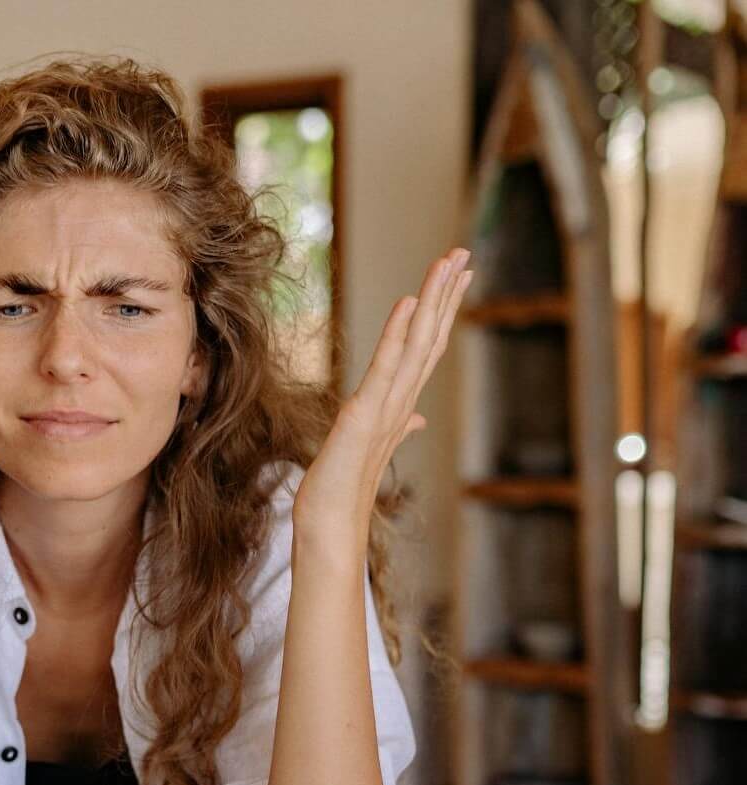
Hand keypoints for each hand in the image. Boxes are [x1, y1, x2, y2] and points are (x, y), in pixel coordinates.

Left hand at [292, 247, 472, 543]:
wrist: (330, 523)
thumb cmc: (343, 488)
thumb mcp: (369, 447)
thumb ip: (397, 426)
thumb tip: (417, 419)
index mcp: (400, 404)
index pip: (426, 349)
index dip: (443, 311)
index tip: (457, 276)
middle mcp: (401, 402)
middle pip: (430, 337)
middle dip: (447, 294)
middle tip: (463, 253)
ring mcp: (387, 407)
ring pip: (418, 344)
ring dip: (433, 301)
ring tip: (447, 262)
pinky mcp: (366, 414)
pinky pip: (386, 366)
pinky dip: (397, 334)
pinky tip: (409, 303)